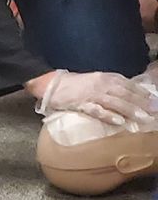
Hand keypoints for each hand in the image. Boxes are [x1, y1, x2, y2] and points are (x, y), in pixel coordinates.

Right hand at [33, 68, 153, 125]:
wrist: (51, 85)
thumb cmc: (75, 85)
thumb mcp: (96, 80)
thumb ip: (111, 86)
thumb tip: (129, 96)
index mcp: (106, 77)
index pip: (129, 85)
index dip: (143, 93)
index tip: (154, 100)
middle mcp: (102, 84)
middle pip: (125, 94)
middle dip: (142, 103)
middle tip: (154, 111)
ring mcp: (91, 94)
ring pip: (115, 102)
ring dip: (131, 111)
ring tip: (143, 118)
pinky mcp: (81, 104)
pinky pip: (97, 110)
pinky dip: (109, 116)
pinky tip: (119, 122)